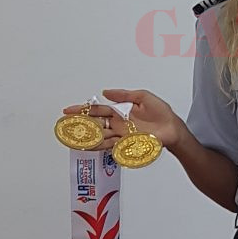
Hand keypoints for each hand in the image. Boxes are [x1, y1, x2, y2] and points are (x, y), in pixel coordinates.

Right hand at [61, 89, 183, 151]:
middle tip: (65, 125)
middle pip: (94, 125)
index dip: (83, 110)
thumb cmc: (161, 113)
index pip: (97, 110)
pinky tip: (90, 146)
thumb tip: (105, 92)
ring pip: (99, 137)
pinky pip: (110, 147)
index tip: (68, 110)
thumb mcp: (143, 97)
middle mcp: (118, 125)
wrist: (172, 128)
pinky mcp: (127, 145)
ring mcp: (121, 136)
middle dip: (79, 125)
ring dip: (86, 137)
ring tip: (72, 137)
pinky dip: (99, 147)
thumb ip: (124, 95)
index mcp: (120, 112)